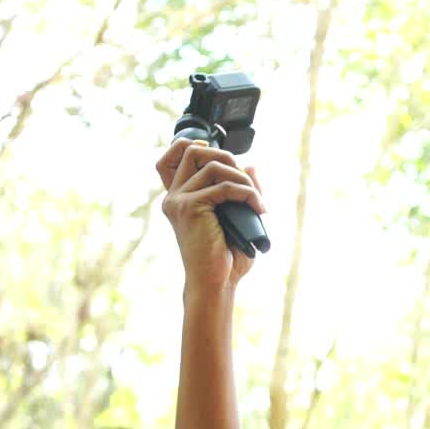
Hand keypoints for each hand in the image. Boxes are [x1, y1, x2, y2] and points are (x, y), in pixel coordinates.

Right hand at [157, 139, 267, 291]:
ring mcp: (179, 201)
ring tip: (257, 201)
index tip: (220, 155)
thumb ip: (241, 190)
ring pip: (213, 166)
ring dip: (243, 179)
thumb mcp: (237, 217)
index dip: (192, 146)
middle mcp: (174, 197)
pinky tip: (258, 208)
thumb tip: (252, 164)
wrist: (217, 283)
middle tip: (249, 183)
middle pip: (193, 151)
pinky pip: (225, 186)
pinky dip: (247, 193)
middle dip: (227, 158)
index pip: (172, 157)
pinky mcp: (190, 207)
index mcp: (179, 198)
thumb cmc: (225, 257)